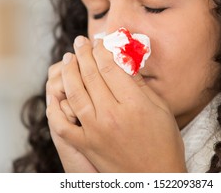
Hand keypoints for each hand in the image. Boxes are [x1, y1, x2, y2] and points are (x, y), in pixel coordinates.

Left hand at [47, 36, 186, 171]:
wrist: (154, 179)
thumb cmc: (164, 143)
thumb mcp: (161, 109)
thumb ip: (141, 84)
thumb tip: (125, 61)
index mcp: (134, 104)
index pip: (110, 66)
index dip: (102, 49)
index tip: (98, 40)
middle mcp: (111, 114)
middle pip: (90, 74)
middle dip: (83, 53)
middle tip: (79, 42)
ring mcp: (95, 130)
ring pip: (74, 93)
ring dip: (68, 72)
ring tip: (68, 59)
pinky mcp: (85, 145)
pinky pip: (63, 124)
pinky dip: (56, 108)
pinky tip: (56, 94)